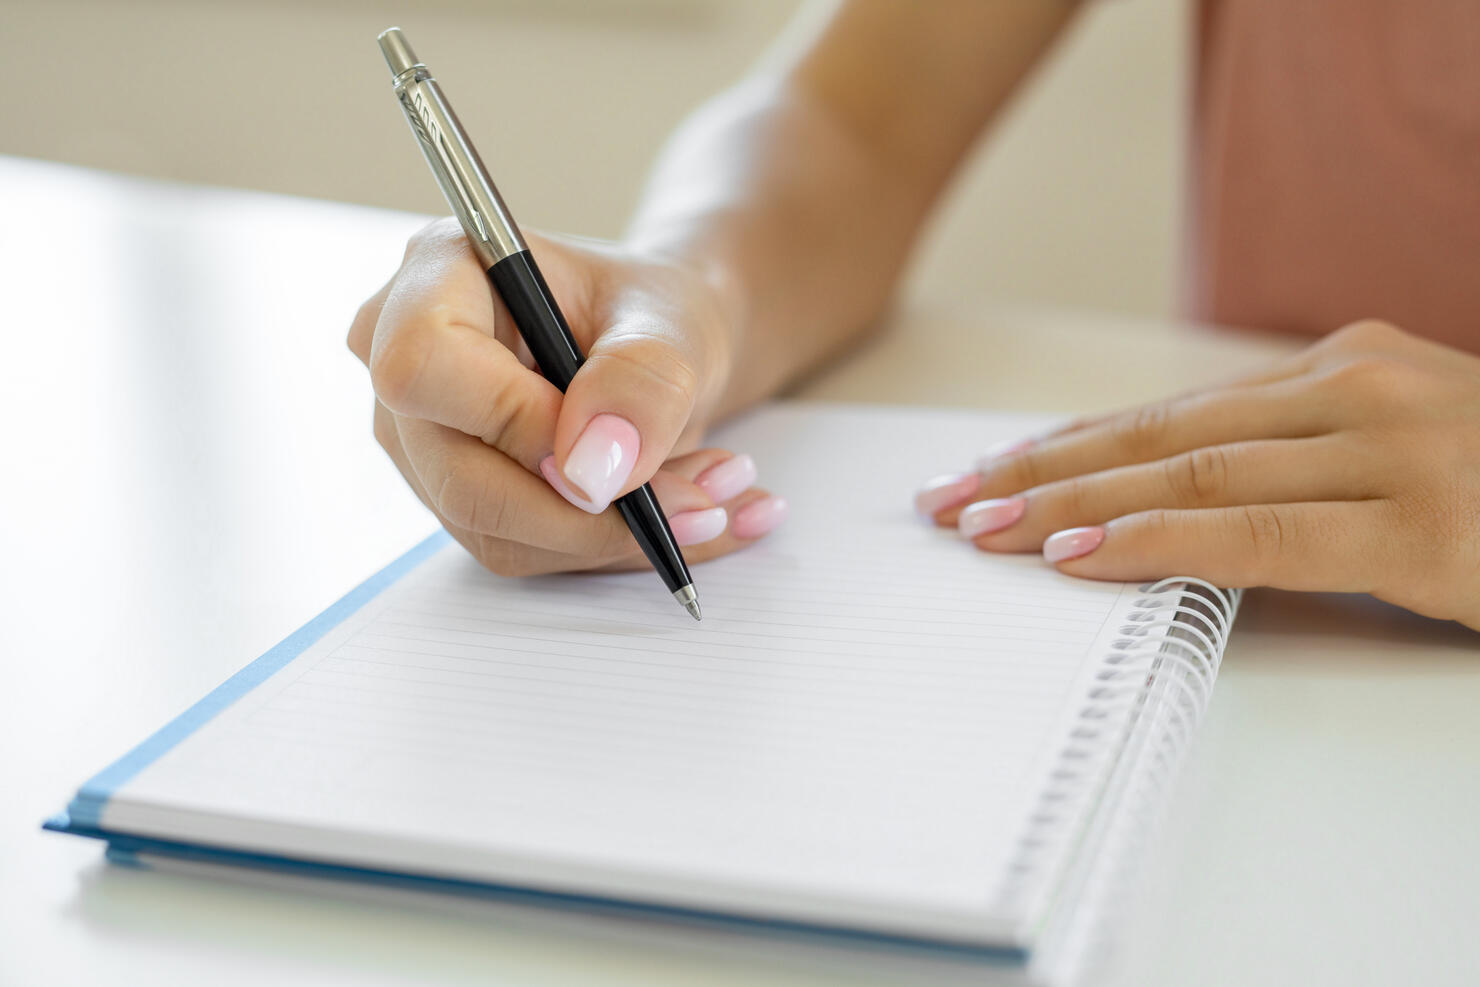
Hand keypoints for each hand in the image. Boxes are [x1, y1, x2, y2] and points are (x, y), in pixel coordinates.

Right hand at [347, 219, 786, 576]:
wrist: (661, 349)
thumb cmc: (653, 313)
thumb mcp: (675, 323)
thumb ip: (643, 379)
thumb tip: (591, 472)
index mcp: (438, 274)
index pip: (424, 367)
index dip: (514, 424)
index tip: (612, 450)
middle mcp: (404, 361)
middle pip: (460, 477)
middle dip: (593, 512)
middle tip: (707, 502)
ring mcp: (420, 439)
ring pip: (496, 531)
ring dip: (617, 535)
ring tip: (712, 497)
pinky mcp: (453, 496)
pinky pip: (523, 550)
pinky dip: (612, 545)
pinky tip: (681, 514)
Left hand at [915, 320, 1479, 628]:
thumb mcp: (1395, 455)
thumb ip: (1293, 466)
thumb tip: (1164, 505)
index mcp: (1343, 369)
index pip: (1170, 411)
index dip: (1070, 445)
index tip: (989, 471)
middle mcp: (1357, 388)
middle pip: (1160, 434)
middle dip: (1042, 471)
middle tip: (951, 501)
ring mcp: (1395, 447)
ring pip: (1191, 472)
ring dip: (1070, 504)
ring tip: (983, 529)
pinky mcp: (1427, 522)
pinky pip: (1260, 531)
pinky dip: (1157, 540)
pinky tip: (1080, 555)